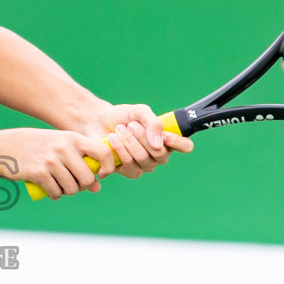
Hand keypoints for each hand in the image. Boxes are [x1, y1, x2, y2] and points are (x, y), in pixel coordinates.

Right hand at [0, 128, 117, 199]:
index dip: (107, 167)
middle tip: (72, 184)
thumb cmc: (36, 148)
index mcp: (72, 138)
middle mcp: (64, 148)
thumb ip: (79, 163)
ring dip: (67, 192)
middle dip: (82, 186)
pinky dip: (54, 195)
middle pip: (88, 178)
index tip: (100, 175)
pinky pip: (56, 192)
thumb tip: (97, 187)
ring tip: (59, 186)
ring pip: (72, 188)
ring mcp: (51, 161)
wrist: (4, 148)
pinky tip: (49, 190)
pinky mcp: (40, 173)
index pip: (103, 152)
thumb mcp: (59, 148)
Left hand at [77, 102, 194, 177]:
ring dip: (129, 142)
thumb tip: (159, 143)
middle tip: (130, 125)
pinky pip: (128, 166)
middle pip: (159, 154)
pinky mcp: (128, 171)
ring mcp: (144, 166)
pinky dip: (119, 150)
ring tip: (118, 130)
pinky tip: (112, 140)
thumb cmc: (122, 116)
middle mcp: (158, 156)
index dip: (179, 143)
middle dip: (142, 138)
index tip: (165, 135)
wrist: (97, 121)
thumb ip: (153, 122)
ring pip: (142, 159)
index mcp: (166, 140)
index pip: (185, 146)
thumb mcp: (139, 112)